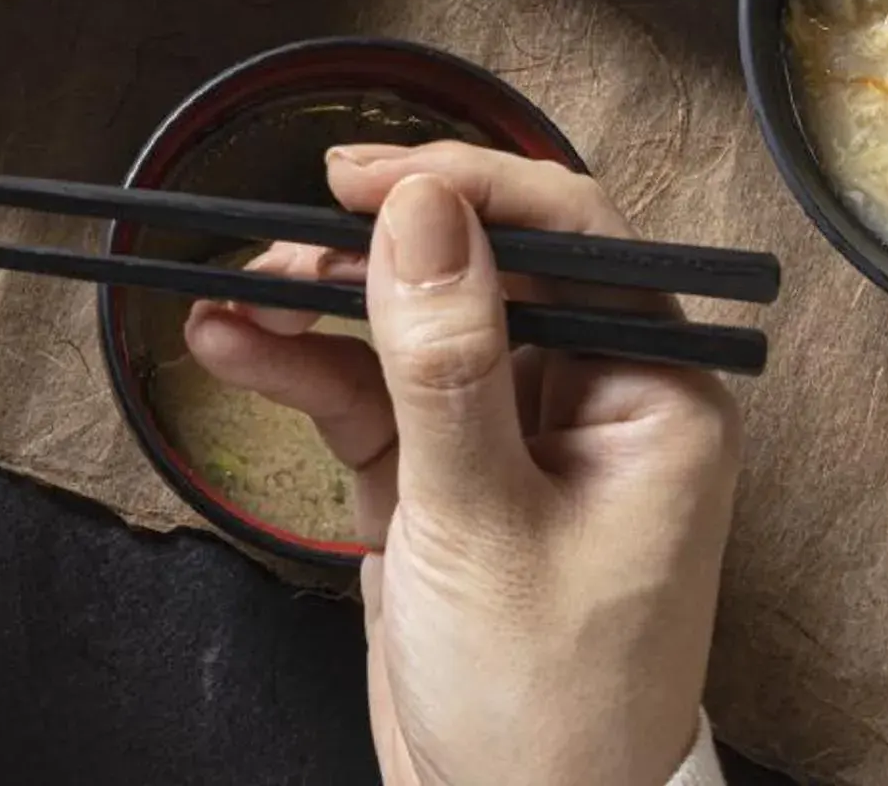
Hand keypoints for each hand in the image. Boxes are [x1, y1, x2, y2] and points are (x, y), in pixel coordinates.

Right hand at [185, 144, 738, 785]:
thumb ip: (448, 360)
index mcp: (656, 397)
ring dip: (317, 306)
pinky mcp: (436, 481)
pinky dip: (300, 367)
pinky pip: (365, 393)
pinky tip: (232, 346)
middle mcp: (589, 400)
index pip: (574, 238)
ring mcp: (507, 438)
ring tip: (231, 298)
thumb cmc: (545, 708)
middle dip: (369, 251)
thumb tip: (425, 209)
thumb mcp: (484, 523)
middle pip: (477, 270)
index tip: (365, 179)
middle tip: (280, 238)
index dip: (468, 187)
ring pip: (406, 325)